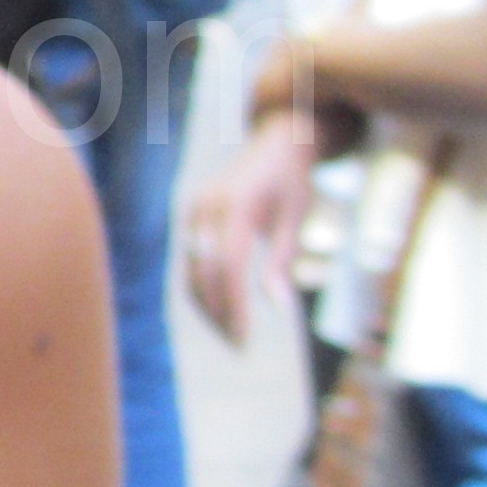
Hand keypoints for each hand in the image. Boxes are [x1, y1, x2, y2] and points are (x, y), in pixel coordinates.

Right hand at [183, 115, 315, 345]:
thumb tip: (278, 308)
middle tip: (238, 346)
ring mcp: (194, 210)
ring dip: (208, 305)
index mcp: (236, 205)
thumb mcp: (295, 218)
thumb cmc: (293, 180)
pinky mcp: (191, 215)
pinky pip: (191, 260)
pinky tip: (220, 308)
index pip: (229, 267)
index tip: (245, 339)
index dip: (234, 306)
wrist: (277, 140)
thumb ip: (282, 262)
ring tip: (230, 333)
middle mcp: (207, 207)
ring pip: (192, 270)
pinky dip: (203, 287)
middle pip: (204, 273)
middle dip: (219, 313)